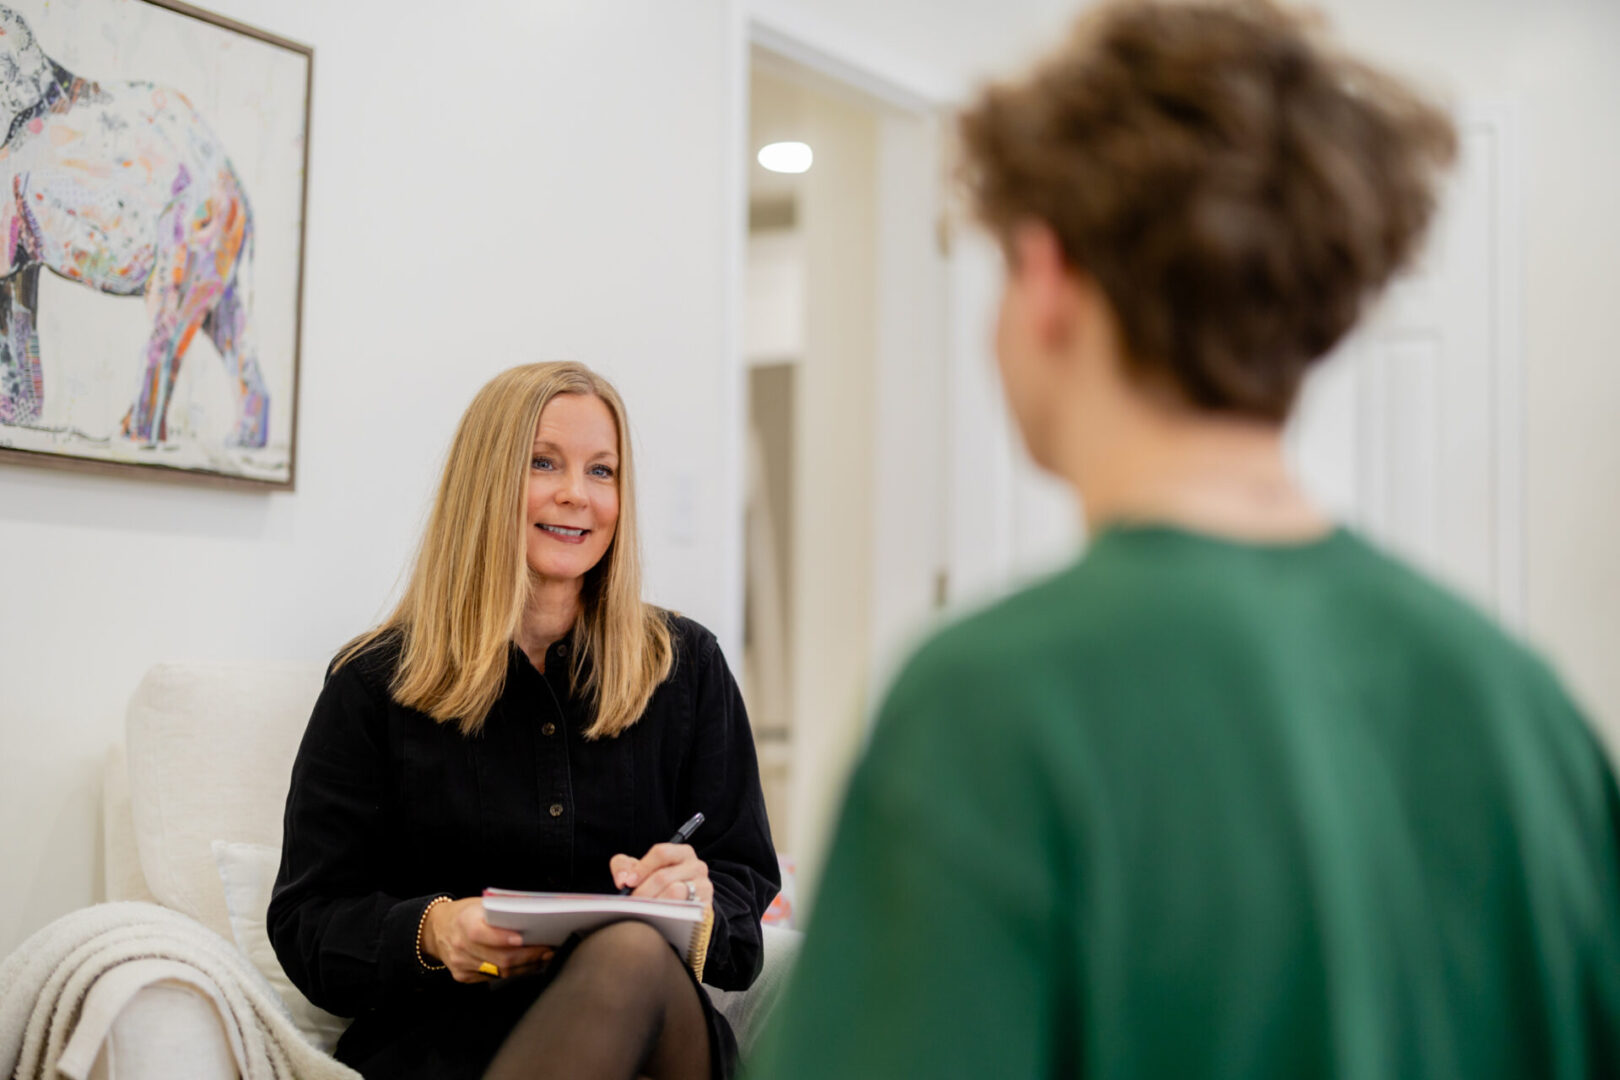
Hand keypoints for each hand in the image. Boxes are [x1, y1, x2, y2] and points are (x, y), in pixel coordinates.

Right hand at [422, 897, 554, 982]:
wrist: (437, 930)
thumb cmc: (464, 914)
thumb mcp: (479, 905)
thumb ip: (501, 911)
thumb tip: (532, 916)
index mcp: (464, 923)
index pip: (483, 934)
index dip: (504, 939)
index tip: (525, 939)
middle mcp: (461, 946)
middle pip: (499, 958)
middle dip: (529, 956)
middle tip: (548, 950)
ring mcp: (462, 964)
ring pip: (500, 971)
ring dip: (526, 966)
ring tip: (544, 957)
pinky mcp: (464, 976)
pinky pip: (494, 977)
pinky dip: (514, 972)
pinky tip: (528, 965)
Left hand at [610, 843, 713, 907]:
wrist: (685, 906)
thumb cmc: (660, 884)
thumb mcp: (643, 870)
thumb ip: (625, 866)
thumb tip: (622, 880)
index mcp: (682, 852)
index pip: (661, 853)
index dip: (641, 868)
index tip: (628, 882)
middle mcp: (697, 866)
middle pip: (664, 876)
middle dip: (643, 891)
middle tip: (631, 903)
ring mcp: (703, 886)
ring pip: (675, 892)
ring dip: (654, 903)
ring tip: (642, 910)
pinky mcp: (705, 906)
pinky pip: (683, 910)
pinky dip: (666, 914)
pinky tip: (657, 918)